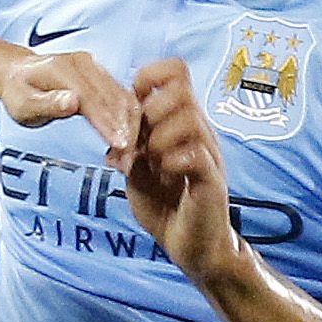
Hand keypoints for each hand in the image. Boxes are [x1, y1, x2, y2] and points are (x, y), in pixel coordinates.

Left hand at [0, 50, 137, 157]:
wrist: (17, 73)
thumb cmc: (18, 92)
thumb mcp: (23, 104)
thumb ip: (47, 104)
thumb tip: (73, 102)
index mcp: (64, 69)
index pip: (94, 99)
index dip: (109, 123)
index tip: (120, 145)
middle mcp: (84, 64)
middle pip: (114, 98)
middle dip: (125, 128)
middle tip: (129, 157)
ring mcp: (94, 68)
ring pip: (122, 96)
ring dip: (130, 124)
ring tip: (130, 152)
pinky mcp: (100, 75)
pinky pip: (120, 95)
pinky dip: (128, 116)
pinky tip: (128, 137)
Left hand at [121, 58, 242, 279]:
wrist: (192, 246)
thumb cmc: (166, 206)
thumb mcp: (136, 174)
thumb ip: (127, 151)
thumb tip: (110, 135)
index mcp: (179, 124)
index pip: (176, 75)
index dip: (149, 77)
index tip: (130, 101)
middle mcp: (198, 132)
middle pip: (181, 90)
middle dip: (150, 111)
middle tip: (139, 140)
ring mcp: (207, 153)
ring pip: (188, 119)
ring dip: (159, 137)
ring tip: (152, 161)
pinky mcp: (211, 178)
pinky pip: (195, 154)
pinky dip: (172, 160)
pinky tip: (164, 174)